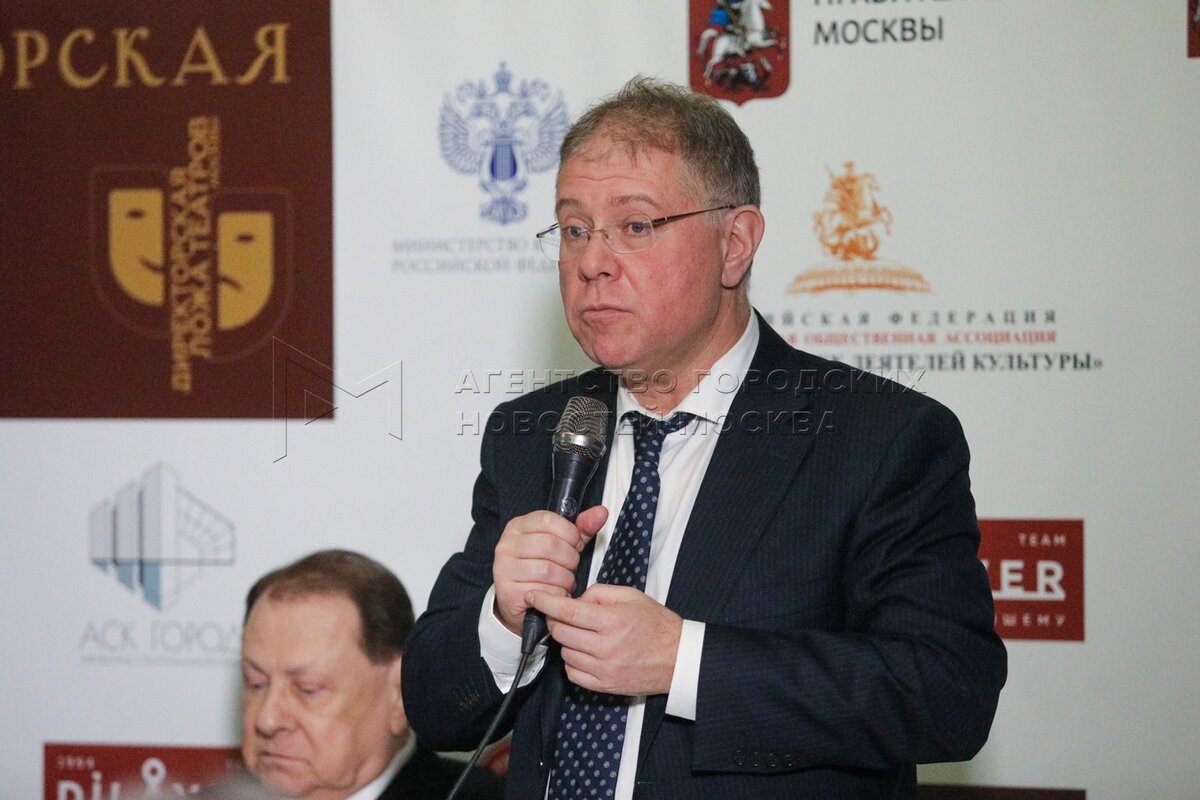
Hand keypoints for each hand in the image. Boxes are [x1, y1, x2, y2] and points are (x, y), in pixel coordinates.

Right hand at [492, 506, 607, 635]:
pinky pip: (544, 591)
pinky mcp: (508, 592)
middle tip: (570, 567)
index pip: (547, 520)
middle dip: (570, 559)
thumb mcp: (562, 544)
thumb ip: (581, 528)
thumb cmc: (542, 568)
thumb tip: (601, 512)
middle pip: (550, 545)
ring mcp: (504, 568)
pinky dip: (557, 594)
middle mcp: (507, 545)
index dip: (569, 533)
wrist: (520, 601)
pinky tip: (555, 593)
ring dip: (565, 580)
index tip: (575, 544)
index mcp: (518, 526)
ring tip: (564, 581)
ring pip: (548, 570)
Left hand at [528, 585, 682, 695]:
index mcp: (611, 621)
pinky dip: (573, 661)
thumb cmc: (655, 624)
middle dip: (556, 621)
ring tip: (584, 635)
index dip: (546, 602)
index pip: (567, 611)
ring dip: (567, 641)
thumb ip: (599, 593)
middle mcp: (605, 647)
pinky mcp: (604, 685)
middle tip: (565, 615)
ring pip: (564, 653)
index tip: (532, 595)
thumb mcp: (631, 596)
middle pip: (561, 632)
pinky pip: (573, 673)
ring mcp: (603, 669)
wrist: (678, 658)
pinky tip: (586, 652)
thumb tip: (575, 600)